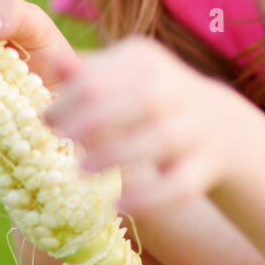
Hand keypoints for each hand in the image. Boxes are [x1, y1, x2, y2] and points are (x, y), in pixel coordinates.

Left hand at [42, 36, 247, 215]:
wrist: (217, 123)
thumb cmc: (147, 98)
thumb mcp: (118, 77)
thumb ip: (86, 75)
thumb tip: (53, 61)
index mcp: (145, 60)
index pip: (102, 77)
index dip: (68, 100)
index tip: (47, 120)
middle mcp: (175, 88)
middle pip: (141, 100)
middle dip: (94, 121)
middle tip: (63, 140)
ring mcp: (195, 127)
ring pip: (162, 138)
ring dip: (118, 154)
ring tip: (82, 170)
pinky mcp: (206, 165)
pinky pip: (180, 184)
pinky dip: (149, 196)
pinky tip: (118, 204)